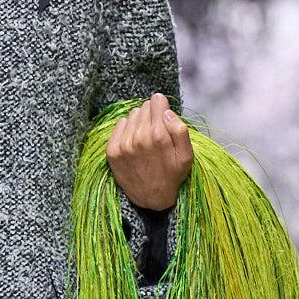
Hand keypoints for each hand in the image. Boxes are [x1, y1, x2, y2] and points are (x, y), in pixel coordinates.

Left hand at [105, 93, 193, 211]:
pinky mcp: (112, 150)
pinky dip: (127, 130)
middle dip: (152, 116)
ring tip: (145, 140)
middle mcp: (139, 137)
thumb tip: (167, 112)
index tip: (164, 118)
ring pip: (132, 115)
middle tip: (156, 133)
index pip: (157, 100)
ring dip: (139, 123)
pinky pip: (120, 124)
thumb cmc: (171, 176)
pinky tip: (134, 143)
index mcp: (158, 135)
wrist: (150, 199)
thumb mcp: (186, 156)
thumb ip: (180, 130)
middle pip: (144, 107)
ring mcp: (123, 143)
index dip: (162, 107)